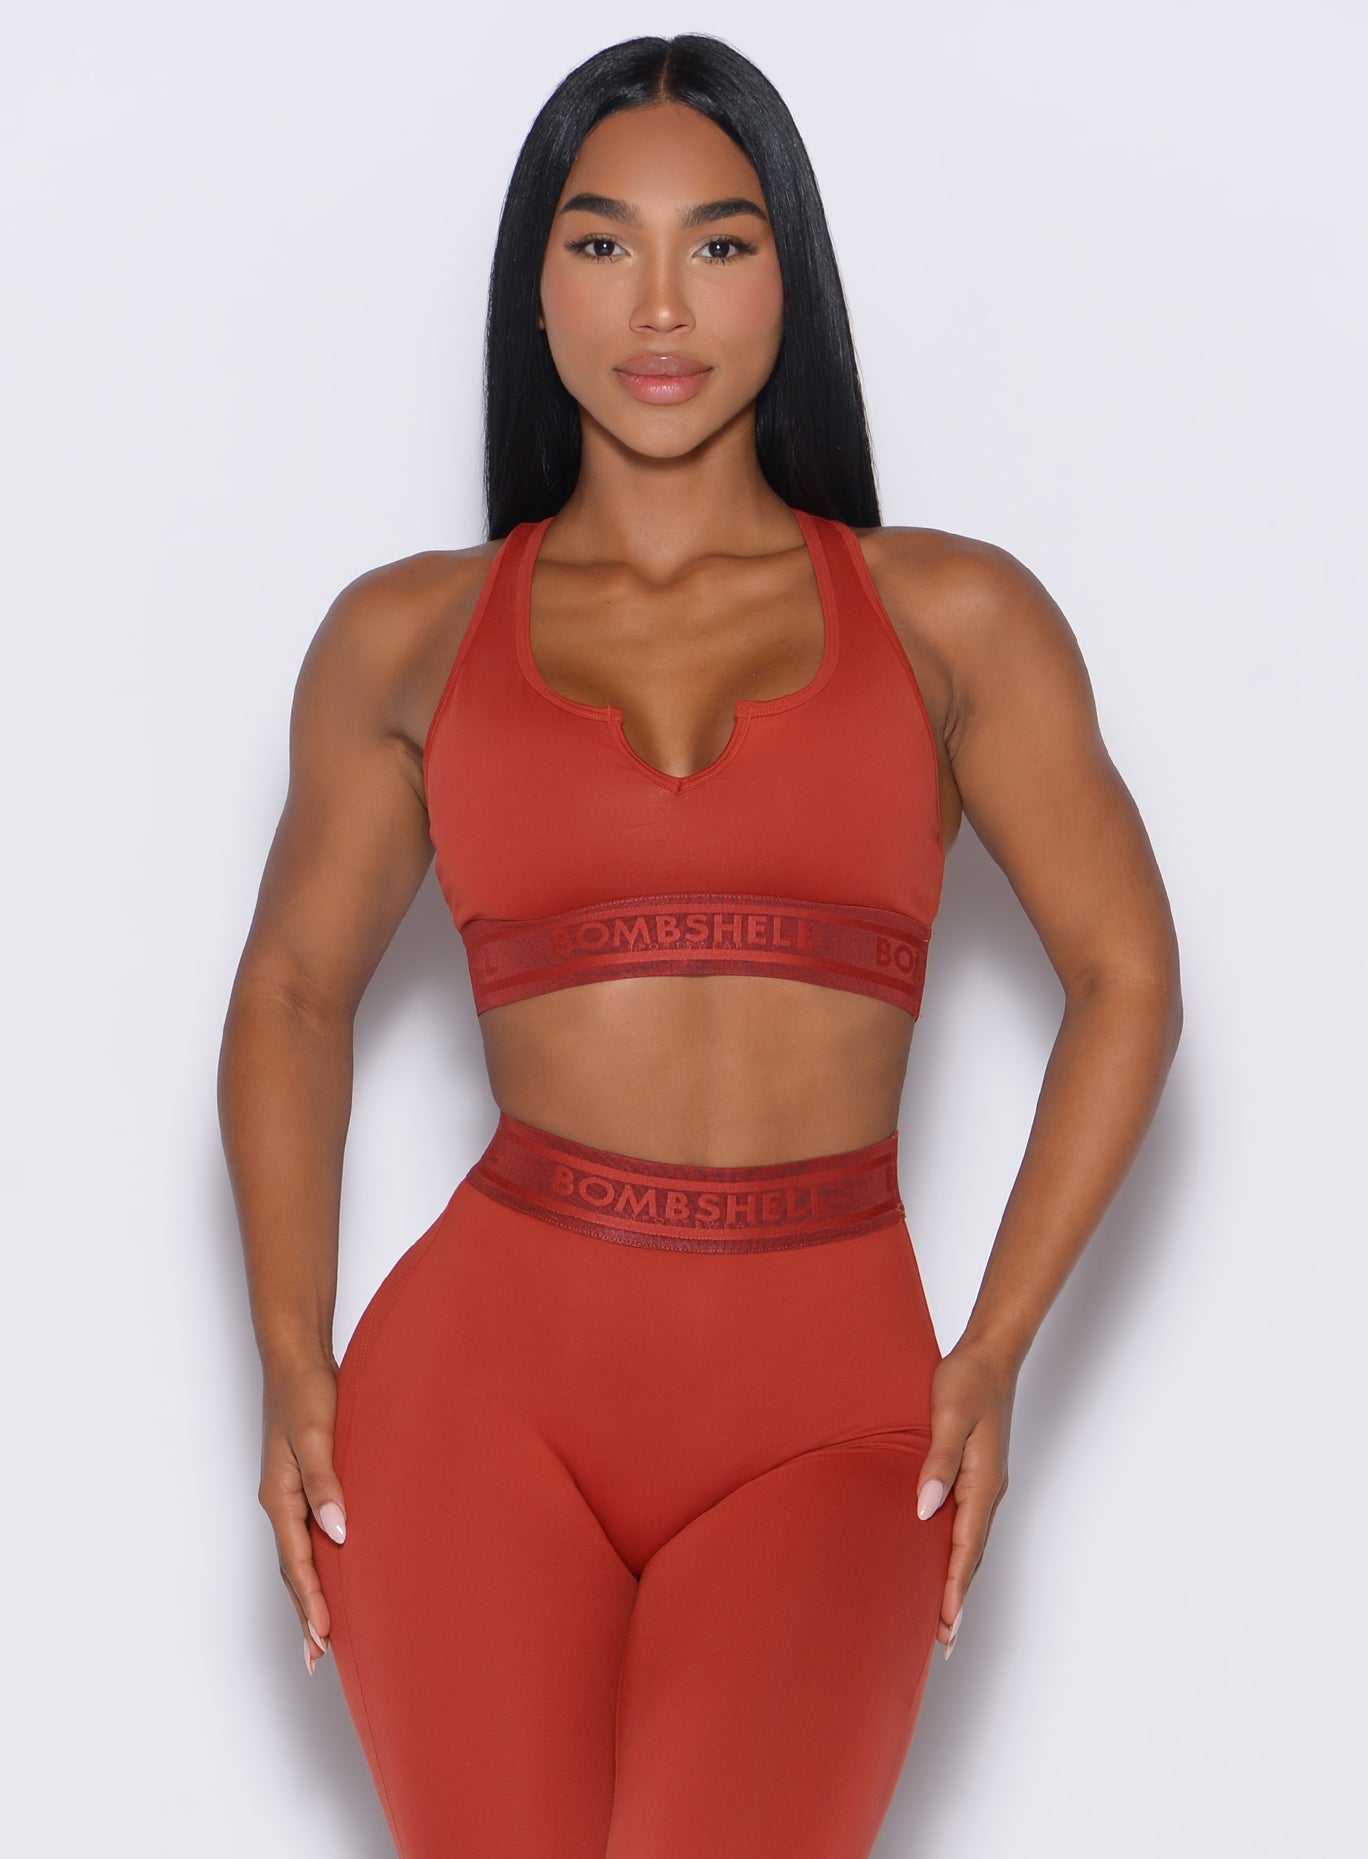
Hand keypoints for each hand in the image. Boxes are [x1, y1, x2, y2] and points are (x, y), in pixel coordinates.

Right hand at [258, 1355, 346, 1675]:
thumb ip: (326, 1483)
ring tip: (322, 1634)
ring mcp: (289, 1495)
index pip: (296, 1563)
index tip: (323, 1640)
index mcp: (280, 1497)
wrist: (296, 1359)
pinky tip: (333, 1571)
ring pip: (298, 1556)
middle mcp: (280, 1502)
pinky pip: (307, 1535)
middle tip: (318, 1659)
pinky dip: (316, 1563)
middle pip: (292, 1570)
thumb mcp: (318, 1435)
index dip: (311, 1603)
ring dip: (309, 1595)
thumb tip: (339, 1532)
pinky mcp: (304, 1483)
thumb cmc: (306, 1393)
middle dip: (305, 1614)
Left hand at [915, 1337, 1017, 1657]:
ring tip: (942, 1616)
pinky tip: (943, 1559)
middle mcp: (988, 1490)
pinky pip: (968, 1524)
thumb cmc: (966, 1380)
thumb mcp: (948, 1415)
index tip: (945, 1627)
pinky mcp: (978, 1474)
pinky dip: (957, 1551)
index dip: (953, 1589)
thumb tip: (926, 1508)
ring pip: (970, 1543)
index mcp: (982, 1482)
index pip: (965, 1547)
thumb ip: (937, 1461)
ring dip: (957, 1579)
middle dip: (956, 1598)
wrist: (989, 1355)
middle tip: (942, 1641)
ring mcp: (985, 1483)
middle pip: (971, 1555)